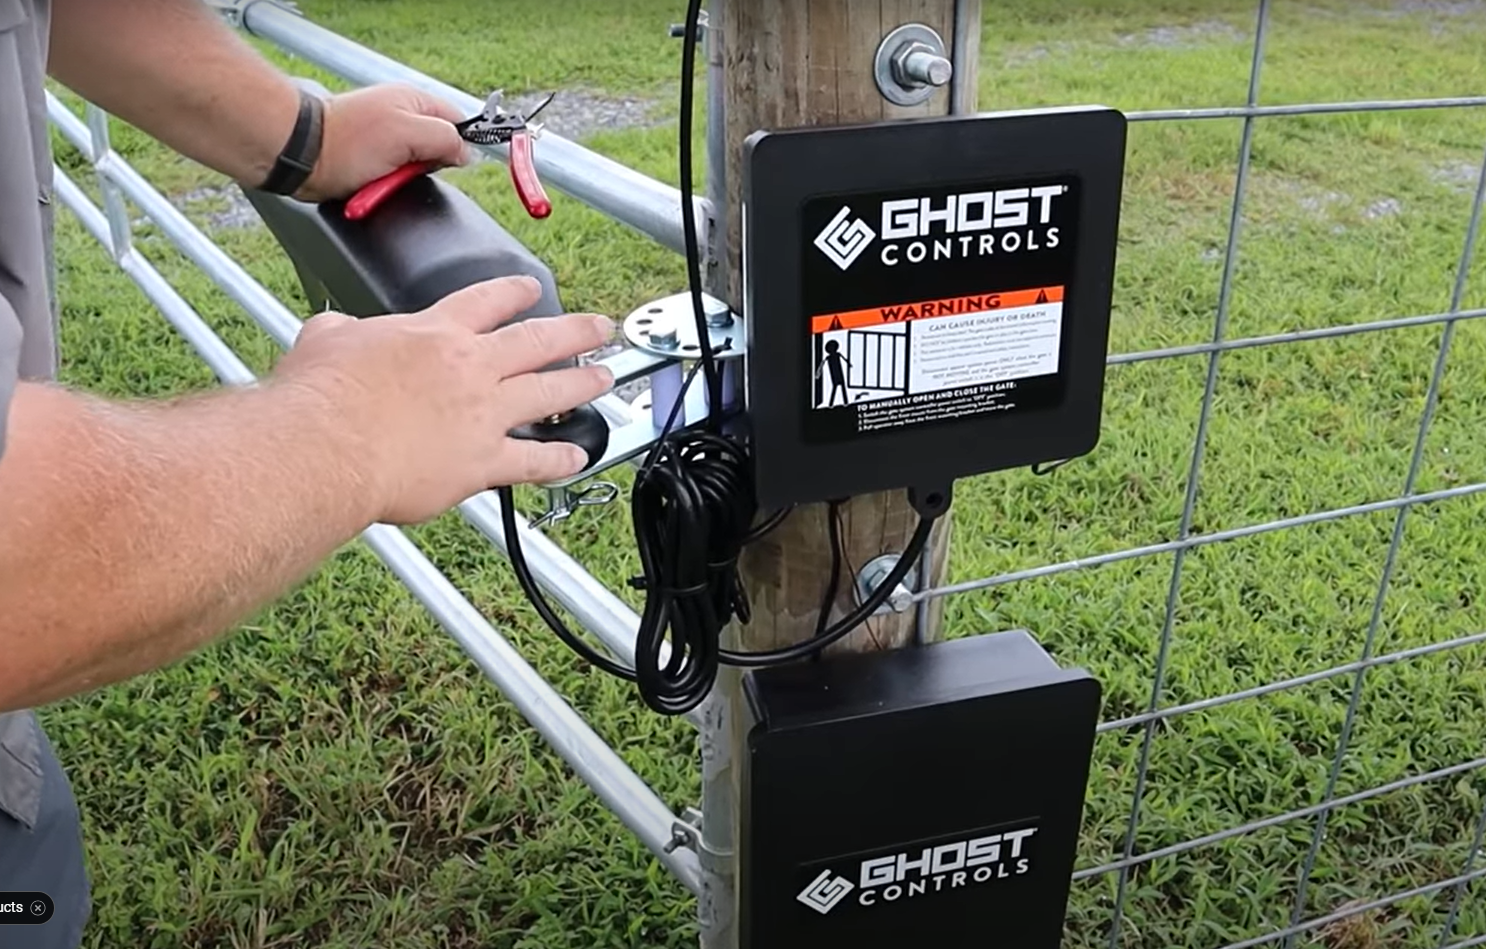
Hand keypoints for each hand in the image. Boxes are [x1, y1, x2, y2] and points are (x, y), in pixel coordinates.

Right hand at [270, 276, 614, 524]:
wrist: (327, 446)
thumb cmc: (319, 398)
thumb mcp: (324, 340)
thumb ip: (342, 331)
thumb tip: (336, 328)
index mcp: (432, 334)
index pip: (484, 301)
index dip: (513, 291)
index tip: (531, 288)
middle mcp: (469, 367)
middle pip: (536, 340)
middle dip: (575, 331)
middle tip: (598, 327)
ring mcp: (483, 414)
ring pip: (548, 392)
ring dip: (582, 385)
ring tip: (605, 379)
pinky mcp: (483, 461)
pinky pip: (533, 461)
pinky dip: (558, 461)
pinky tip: (576, 458)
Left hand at [296, 83, 471, 201]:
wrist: (303, 157)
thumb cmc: (348, 141)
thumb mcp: (408, 134)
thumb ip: (445, 138)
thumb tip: (467, 152)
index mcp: (414, 100)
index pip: (457, 121)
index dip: (459, 144)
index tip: (451, 161)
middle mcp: (402, 116)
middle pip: (439, 148)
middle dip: (428, 165)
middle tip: (407, 166)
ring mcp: (387, 138)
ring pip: (417, 167)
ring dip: (404, 179)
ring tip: (384, 175)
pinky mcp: (373, 159)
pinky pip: (395, 177)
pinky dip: (387, 185)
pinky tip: (375, 183)